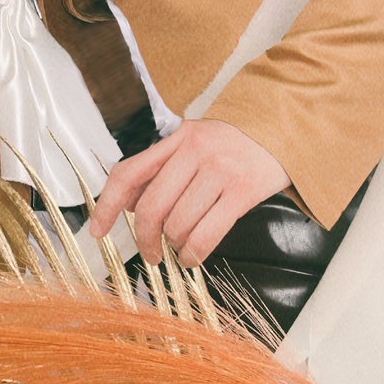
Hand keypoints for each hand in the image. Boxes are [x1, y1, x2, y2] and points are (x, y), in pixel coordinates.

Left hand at [89, 119, 289, 265]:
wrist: (286, 127)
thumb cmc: (235, 143)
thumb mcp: (193, 144)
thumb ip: (160, 169)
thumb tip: (124, 204)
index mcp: (175, 138)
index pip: (128, 172)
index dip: (107, 205)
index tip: (98, 230)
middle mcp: (194, 150)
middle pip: (151, 207)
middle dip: (144, 239)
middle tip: (150, 253)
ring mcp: (219, 169)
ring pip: (177, 224)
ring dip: (174, 247)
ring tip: (180, 249)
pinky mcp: (242, 190)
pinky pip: (206, 233)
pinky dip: (194, 253)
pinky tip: (193, 256)